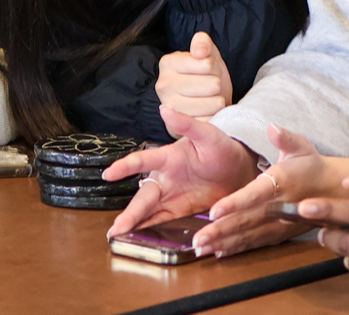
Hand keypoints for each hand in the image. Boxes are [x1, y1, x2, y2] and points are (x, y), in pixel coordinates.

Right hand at [101, 106, 258, 237]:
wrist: (239, 169)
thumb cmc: (221, 148)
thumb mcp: (207, 134)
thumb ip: (187, 124)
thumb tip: (165, 109)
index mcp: (168, 158)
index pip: (142, 161)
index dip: (125, 167)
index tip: (109, 174)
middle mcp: (165, 178)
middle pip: (143, 196)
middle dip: (129, 212)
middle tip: (115, 227)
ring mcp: (171, 195)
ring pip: (148, 210)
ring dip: (134, 223)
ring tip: (118, 235)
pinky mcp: (180, 209)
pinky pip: (161, 220)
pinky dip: (149, 229)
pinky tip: (136, 238)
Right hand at [155, 32, 231, 119]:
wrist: (196, 102)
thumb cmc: (203, 76)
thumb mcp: (206, 54)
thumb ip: (203, 43)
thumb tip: (199, 52)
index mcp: (168, 63)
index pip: (207, 64)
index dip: (213, 67)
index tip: (206, 70)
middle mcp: (164, 85)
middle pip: (213, 84)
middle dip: (216, 85)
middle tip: (208, 86)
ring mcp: (170, 107)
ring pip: (214, 103)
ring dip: (217, 101)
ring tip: (207, 99)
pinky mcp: (180, 127)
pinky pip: (211, 120)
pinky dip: (213, 116)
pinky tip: (205, 112)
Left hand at [194, 125, 348, 256]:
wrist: (335, 193)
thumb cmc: (312, 166)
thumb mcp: (302, 147)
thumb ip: (286, 138)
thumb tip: (272, 128)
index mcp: (282, 182)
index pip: (255, 194)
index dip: (235, 203)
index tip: (214, 211)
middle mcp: (280, 207)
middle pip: (246, 220)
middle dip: (220, 231)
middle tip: (197, 240)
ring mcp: (280, 224)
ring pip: (248, 235)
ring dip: (224, 243)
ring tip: (201, 249)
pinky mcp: (280, 234)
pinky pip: (256, 243)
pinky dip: (237, 249)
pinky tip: (218, 253)